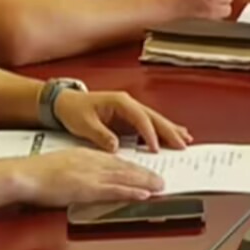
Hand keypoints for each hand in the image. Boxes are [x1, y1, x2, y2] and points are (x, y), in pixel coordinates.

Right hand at [14, 146, 164, 208]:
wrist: (23, 174)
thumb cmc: (36, 173)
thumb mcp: (62, 164)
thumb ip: (77, 169)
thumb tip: (85, 178)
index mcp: (86, 155)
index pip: (116, 160)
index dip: (133, 166)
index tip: (145, 171)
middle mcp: (92, 161)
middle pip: (125, 167)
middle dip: (145, 173)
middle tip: (161, 178)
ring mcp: (90, 174)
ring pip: (124, 177)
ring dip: (145, 182)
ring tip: (160, 186)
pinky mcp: (86, 188)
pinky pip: (114, 190)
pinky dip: (131, 192)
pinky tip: (143, 195)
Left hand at [52, 87, 193, 153]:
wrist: (65, 103)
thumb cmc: (74, 110)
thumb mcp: (84, 124)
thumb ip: (101, 135)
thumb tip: (116, 147)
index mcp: (120, 102)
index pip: (140, 118)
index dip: (150, 133)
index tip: (156, 148)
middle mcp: (128, 104)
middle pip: (154, 117)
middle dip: (169, 130)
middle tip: (183, 143)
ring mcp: (130, 110)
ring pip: (155, 120)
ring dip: (169, 130)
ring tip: (185, 139)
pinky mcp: (128, 119)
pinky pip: (148, 125)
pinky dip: (160, 131)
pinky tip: (171, 136)